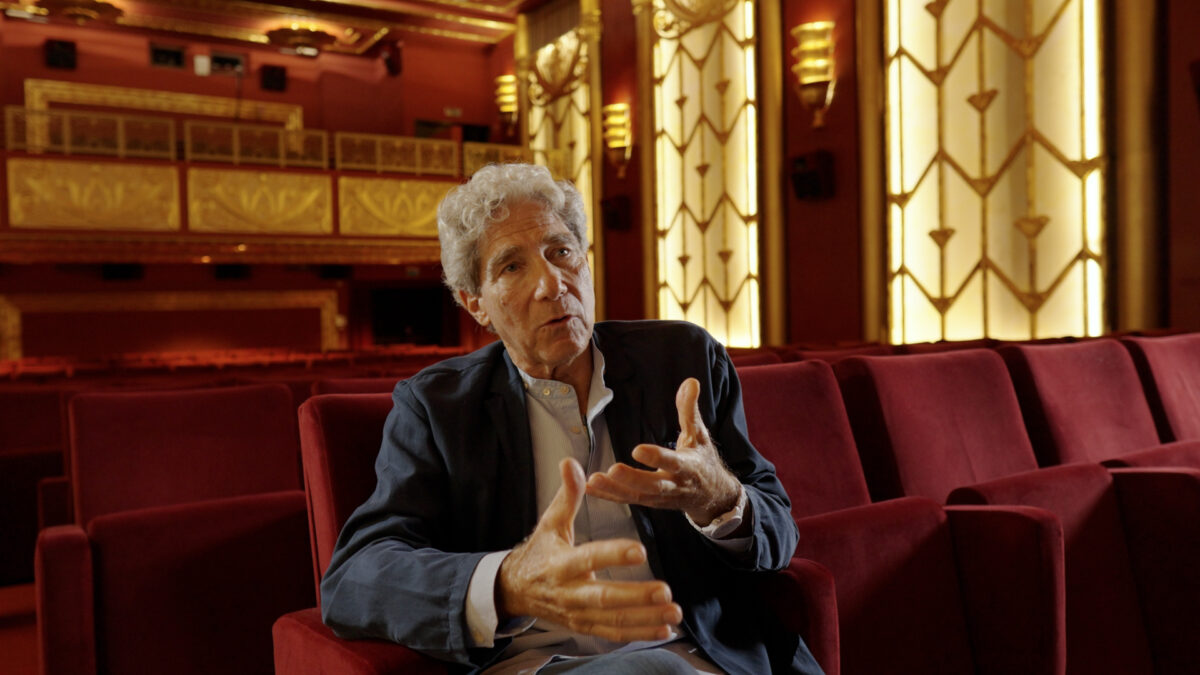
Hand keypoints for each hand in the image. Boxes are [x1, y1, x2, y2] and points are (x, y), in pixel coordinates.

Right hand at [496, 458, 681, 641]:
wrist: (516, 590)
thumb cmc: (540, 552)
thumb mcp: (550, 523)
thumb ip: (567, 495)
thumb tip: (571, 463)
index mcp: (561, 564)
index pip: (589, 559)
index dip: (613, 556)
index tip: (641, 551)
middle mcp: (570, 593)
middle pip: (604, 598)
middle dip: (636, 597)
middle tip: (665, 591)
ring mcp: (578, 614)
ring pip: (613, 621)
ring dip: (646, 620)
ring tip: (674, 613)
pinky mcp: (585, 627)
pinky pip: (614, 634)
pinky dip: (639, 634)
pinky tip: (664, 631)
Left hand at [586, 378, 742, 525]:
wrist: (711, 495)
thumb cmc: (702, 460)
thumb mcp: (699, 435)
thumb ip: (689, 410)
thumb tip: (690, 382)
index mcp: (687, 467)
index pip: (672, 462)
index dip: (656, 457)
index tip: (637, 450)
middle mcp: (674, 485)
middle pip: (653, 485)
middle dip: (632, 479)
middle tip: (612, 470)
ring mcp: (660, 497)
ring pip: (637, 496)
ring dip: (614, 490)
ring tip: (594, 480)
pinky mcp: (648, 501)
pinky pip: (627, 500)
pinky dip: (608, 495)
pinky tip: (589, 487)